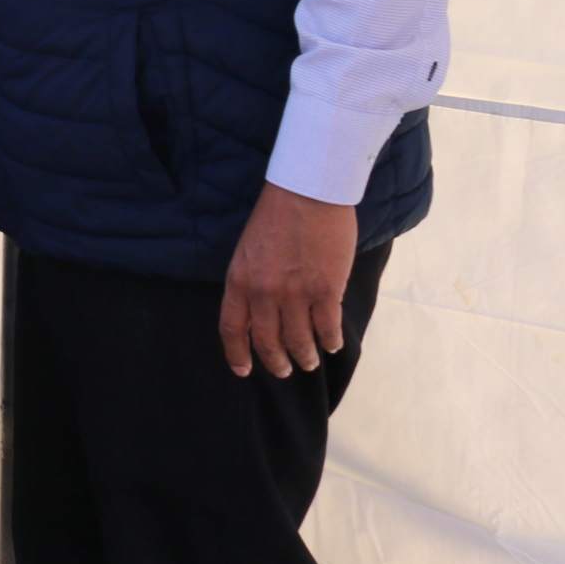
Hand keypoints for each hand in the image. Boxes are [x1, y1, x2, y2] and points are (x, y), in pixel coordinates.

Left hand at [219, 182, 359, 380]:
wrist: (308, 193)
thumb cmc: (276, 215)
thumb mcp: (248, 250)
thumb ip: (250, 281)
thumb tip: (260, 311)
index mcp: (239, 281)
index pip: (232, 329)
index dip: (237, 355)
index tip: (244, 370)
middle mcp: (264, 293)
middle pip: (267, 342)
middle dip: (276, 362)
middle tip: (285, 370)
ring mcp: (296, 294)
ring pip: (299, 341)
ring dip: (305, 356)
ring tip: (309, 361)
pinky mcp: (326, 291)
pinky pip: (327, 329)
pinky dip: (330, 342)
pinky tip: (331, 345)